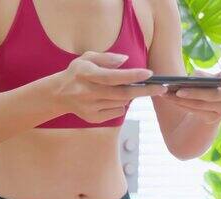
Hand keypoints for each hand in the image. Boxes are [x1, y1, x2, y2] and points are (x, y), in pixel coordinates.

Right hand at [49, 52, 166, 123]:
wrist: (58, 95)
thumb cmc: (77, 73)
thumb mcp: (87, 58)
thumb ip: (106, 58)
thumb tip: (126, 60)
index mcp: (86, 74)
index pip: (113, 77)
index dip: (132, 76)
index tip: (149, 74)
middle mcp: (88, 92)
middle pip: (122, 94)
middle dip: (144, 91)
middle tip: (162, 89)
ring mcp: (90, 107)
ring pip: (121, 103)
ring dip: (130, 96)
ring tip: (128, 88)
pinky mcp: (93, 118)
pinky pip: (116, 112)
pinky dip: (121, 105)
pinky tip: (113, 98)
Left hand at [162, 69, 220, 123]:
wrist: (206, 101)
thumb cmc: (206, 83)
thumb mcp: (205, 76)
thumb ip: (201, 76)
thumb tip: (191, 79)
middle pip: (214, 95)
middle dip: (195, 93)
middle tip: (178, 90)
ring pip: (201, 104)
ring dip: (182, 99)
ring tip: (167, 94)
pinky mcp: (214, 118)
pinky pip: (196, 111)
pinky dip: (182, 105)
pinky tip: (171, 100)